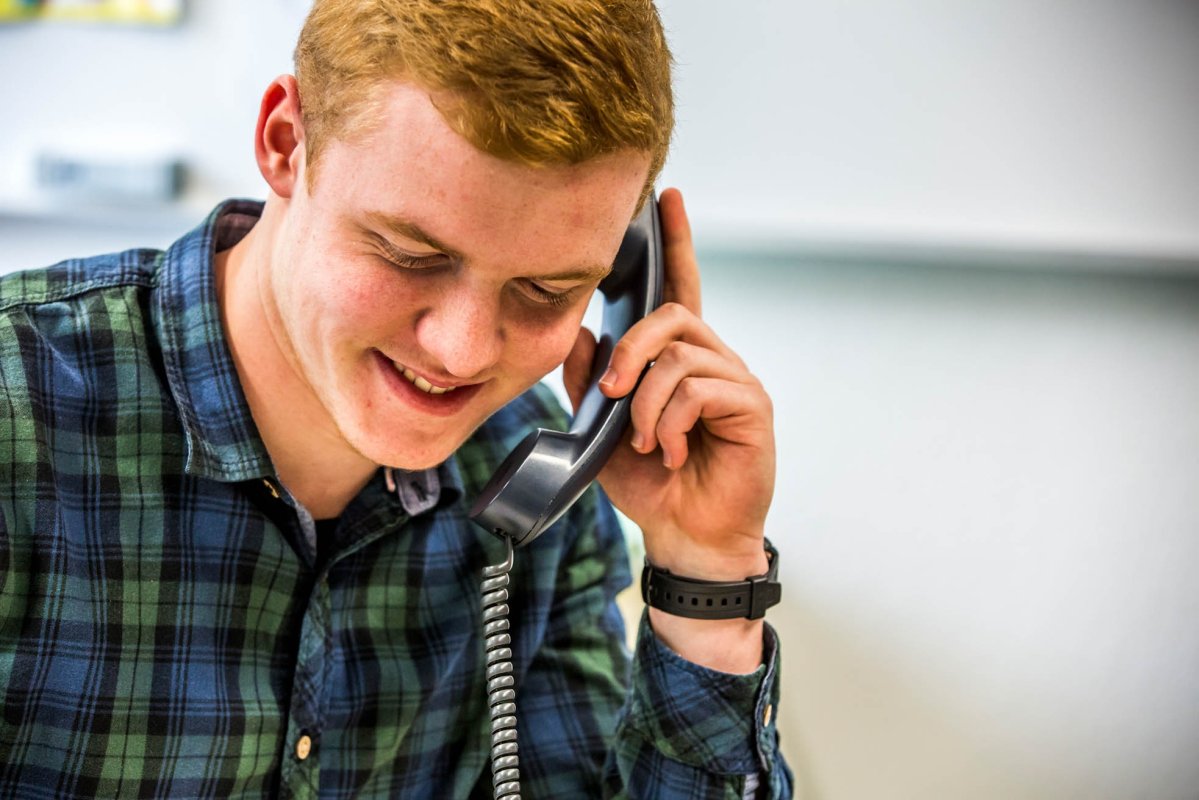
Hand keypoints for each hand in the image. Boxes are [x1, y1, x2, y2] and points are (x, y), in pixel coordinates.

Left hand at [563, 188, 775, 585]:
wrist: (685, 535)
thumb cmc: (651, 483)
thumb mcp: (602, 430)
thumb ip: (591, 381)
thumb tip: (578, 332)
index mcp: (679, 359)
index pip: (680, 287)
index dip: (674, 243)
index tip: (667, 197)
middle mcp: (713, 360)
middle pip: (672, 316)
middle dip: (631, 351)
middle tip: (613, 394)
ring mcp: (736, 382)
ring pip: (680, 357)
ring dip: (647, 403)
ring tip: (648, 442)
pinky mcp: (752, 407)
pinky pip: (700, 389)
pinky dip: (673, 422)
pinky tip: (674, 451)